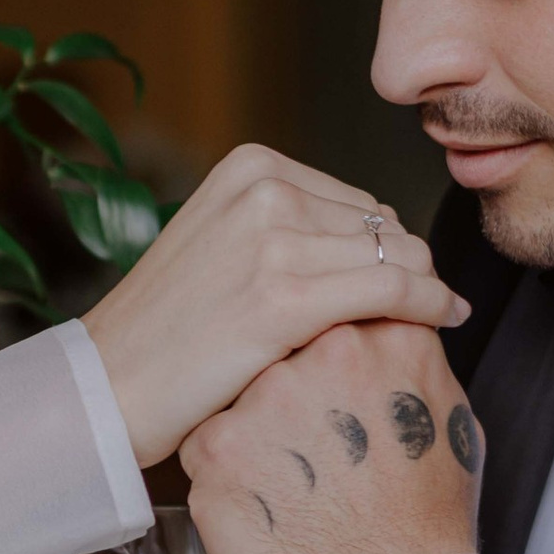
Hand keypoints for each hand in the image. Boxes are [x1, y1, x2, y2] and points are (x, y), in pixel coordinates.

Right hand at [84, 147, 469, 466]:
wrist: (108, 386)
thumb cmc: (165, 332)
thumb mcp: (219, 244)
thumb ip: (285, 226)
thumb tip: (378, 235)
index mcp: (249, 167)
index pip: (360, 203)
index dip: (388, 251)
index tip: (403, 287)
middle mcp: (263, 191)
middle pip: (385, 228)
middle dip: (407, 272)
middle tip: (417, 315)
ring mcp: (273, 240)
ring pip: (400, 257)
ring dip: (423, 293)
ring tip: (429, 325)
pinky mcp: (285, 297)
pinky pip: (395, 292)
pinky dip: (431, 305)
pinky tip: (445, 320)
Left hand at [181, 320, 481, 553]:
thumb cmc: (425, 523)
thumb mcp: (449, 414)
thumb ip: (409, 357)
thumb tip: (395, 329)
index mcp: (378, 341)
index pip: (332, 313)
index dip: (327, 359)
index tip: (333, 390)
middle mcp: (317, 357)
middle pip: (282, 350)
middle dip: (291, 395)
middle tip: (319, 450)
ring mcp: (261, 400)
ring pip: (238, 393)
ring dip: (256, 432)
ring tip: (294, 483)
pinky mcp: (216, 449)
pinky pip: (205, 442)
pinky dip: (225, 473)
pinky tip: (264, 502)